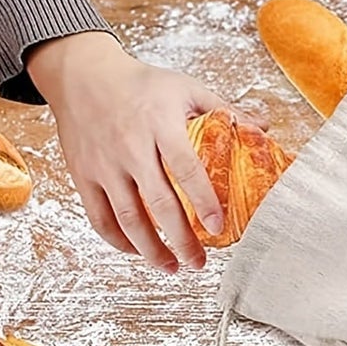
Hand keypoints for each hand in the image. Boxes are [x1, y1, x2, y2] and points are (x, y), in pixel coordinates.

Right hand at [26, 31, 227, 270]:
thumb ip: (223, 109)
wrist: (84, 77)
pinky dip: (118, 242)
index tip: (218, 228)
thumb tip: (262, 128)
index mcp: (160, 123)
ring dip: (150, 250)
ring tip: (171, 268)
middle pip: (158, 203)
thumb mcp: (184, 88)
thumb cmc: (140, 85)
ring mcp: (105, 166)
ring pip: (128, 219)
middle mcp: (130, 147)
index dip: (204, 201)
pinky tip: (137, 251)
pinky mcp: (84, 178)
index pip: (186, 168)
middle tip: (198, 263)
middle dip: (181, 239)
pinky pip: (100, 219)